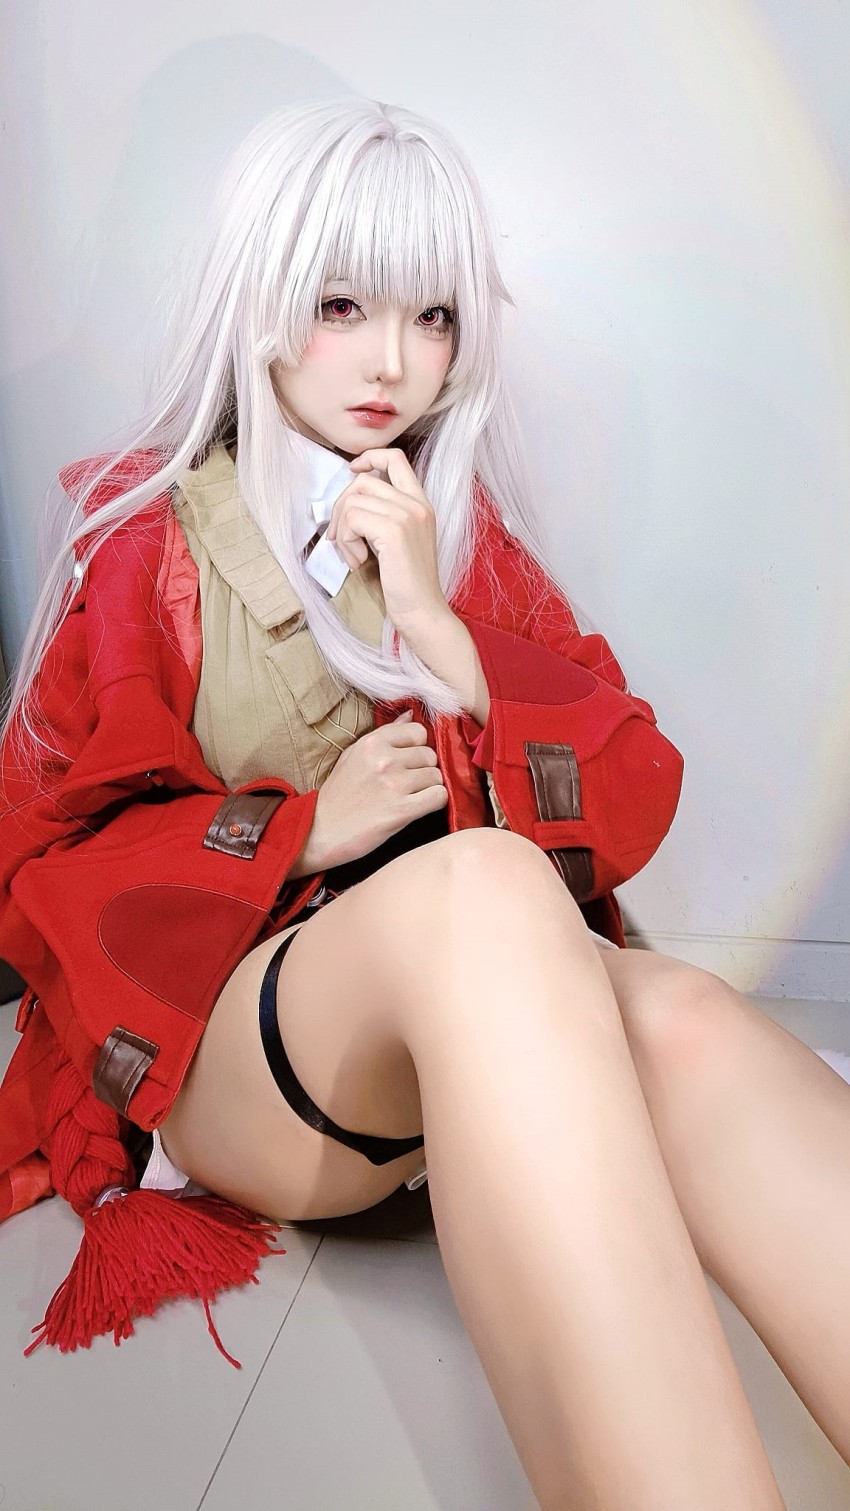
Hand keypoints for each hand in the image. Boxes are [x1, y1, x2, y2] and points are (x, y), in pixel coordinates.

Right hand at [289, 710, 447, 873]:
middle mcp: (384, 759)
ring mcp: (394, 785)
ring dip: (428, 787)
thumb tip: (409, 714)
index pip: (418, 731)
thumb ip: (384, 734)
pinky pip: (439, 796)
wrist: (320, 831)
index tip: (406, 761)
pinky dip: (434, 802)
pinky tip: (419, 807)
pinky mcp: (402, 810)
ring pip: (436, 776)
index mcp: (372, 743)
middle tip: (407, 783)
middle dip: (423, 769)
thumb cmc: (339, 794)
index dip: (416, 747)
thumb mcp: (354, 755)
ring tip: (410, 796)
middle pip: (430, 755)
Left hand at [325, 446, 451, 646]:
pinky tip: (357, 561)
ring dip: (343, 529)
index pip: (395, 457)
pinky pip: (352, 519)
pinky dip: (346, 541)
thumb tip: (348, 500)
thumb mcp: (401, 540)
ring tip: (353, 554)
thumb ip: (384, 514)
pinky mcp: (394, 531)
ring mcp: (407, 516)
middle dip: (342, 506)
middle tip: (342, 537)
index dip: (368, 458)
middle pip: (363, 480)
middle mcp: (417, 504)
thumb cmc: (407, 583)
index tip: (352, 472)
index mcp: (422, 503)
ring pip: (353, 500)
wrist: (423, 612)